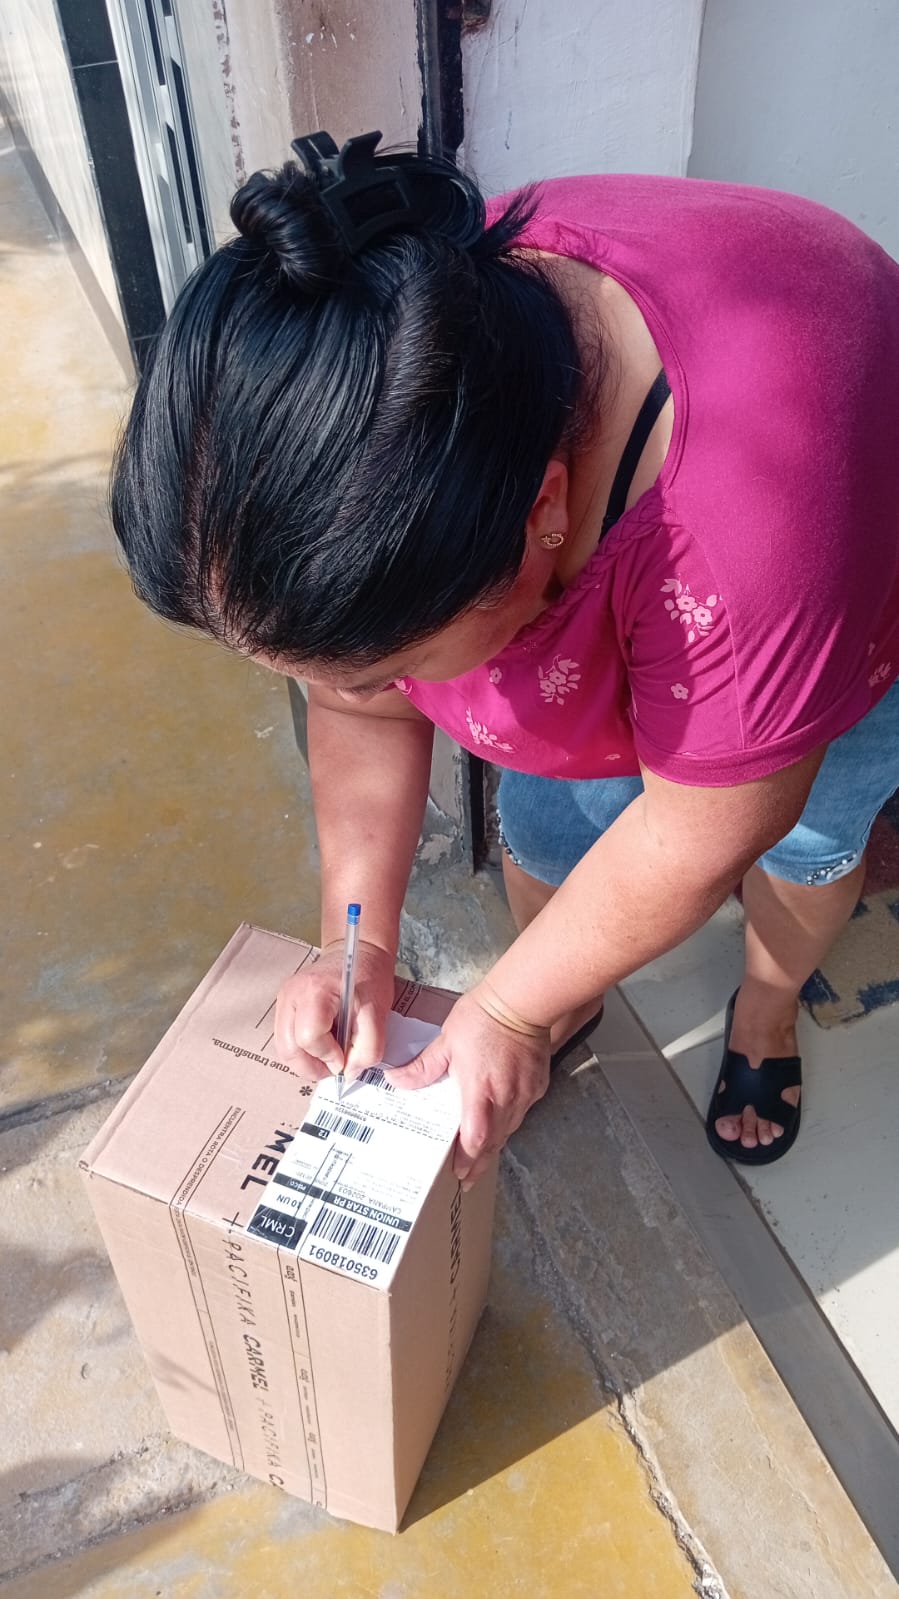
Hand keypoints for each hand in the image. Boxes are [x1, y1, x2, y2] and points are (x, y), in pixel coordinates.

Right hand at [274, 940, 395, 1081]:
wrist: (358, 953)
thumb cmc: (368, 977)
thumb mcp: (378, 1014)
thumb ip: (368, 1048)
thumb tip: (349, 1072)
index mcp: (315, 991)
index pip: (308, 1038)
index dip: (327, 1055)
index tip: (344, 1058)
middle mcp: (291, 995)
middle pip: (288, 1049)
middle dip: (312, 1067)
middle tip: (335, 1068)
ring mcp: (284, 1000)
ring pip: (284, 1048)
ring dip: (306, 1061)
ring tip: (330, 1056)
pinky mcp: (284, 1006)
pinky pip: (286, 1039)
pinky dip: (303, 1050)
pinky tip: (323, 1044)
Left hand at [386, 984, 551, 1186]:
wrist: (522, 1001)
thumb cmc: (482, 1019)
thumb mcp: (446, 1042)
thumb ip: (422, 1067)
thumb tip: (395, 1079)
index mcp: (480, 1091)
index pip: (476, 1137)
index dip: (468, 1159)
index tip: (460, 1174)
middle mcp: (506, 1099)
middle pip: (495, 1141)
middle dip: (480, 1162)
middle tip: (467, 1177)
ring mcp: (525, 1094)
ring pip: (510, 1129)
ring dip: (494, 1142)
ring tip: (479, 1154)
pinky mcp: (538, 1085)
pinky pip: (521, 1112)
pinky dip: (508, 1121)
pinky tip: (498, 1119)